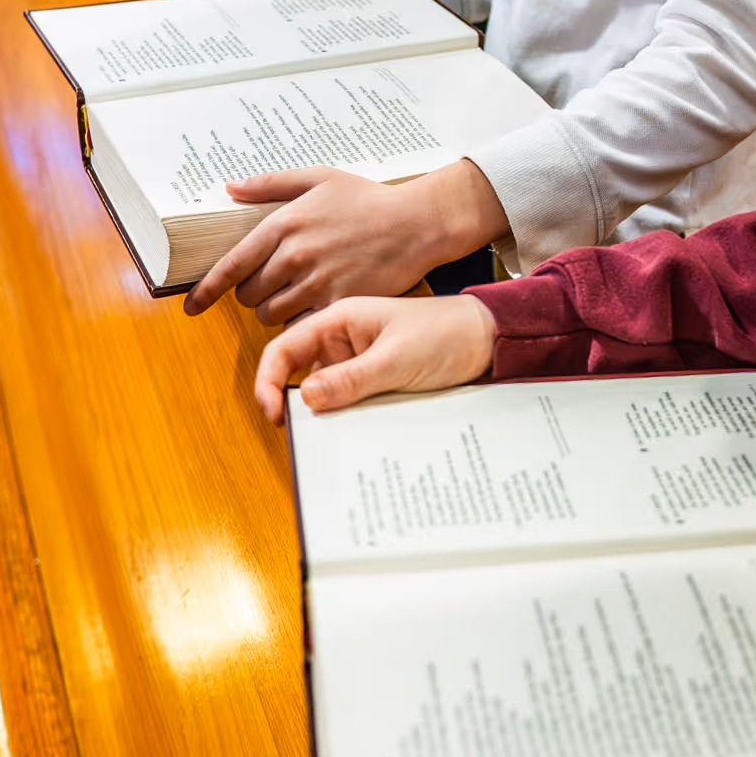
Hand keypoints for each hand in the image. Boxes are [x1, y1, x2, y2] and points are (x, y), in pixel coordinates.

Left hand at [184, 156, 508, 324]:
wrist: (416, 222)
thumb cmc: (370, 199)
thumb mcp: (319, 178)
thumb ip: (271, 184)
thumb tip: (231, 188)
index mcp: (284, 223)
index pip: (230, 266)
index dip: (205, 291)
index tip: (192, 306)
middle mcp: (295, 255)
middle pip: (249, 294)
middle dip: (253, 294)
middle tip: (272, 285)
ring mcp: (316, 282)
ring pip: (272, 314)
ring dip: (276, 310)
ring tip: (296, 296)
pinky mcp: (338, 302)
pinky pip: (302, 325)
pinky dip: (300, 323)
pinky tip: (311, 311)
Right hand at [255, 294, 496, 421]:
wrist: (487, 340)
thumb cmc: (446, 334)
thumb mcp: (397, 359)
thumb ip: (351, 378)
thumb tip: (304, 397)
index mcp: (340, 320)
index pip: (284, 347)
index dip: (268, 380)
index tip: (274, 414)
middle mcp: (342, 340)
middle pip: (297, 374)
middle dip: (294, 404)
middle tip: (303, 435)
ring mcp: (357, 363)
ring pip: (323, 394)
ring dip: (324, 415)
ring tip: (334, 437)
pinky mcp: (373, 382)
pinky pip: (348, 403)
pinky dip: (346, 418)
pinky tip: (356, 432)